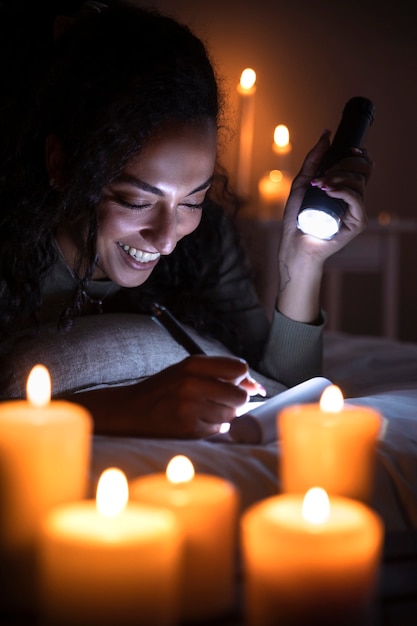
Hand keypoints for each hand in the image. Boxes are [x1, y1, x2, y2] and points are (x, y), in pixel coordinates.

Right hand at [86, 355, 264, 438]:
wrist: (129, 411)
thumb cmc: (163, 390)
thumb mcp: (186, 371)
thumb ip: (220, 373)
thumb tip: (257, 386)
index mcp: (193, 364)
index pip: (239, 368)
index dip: (240, 378)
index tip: (232, 383)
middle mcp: (192, 384)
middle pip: (240, 395)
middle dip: (236, 400)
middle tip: (219, 401)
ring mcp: (191, 408)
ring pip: (232, 414)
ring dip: (224, 415)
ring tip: (202, 410)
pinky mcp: (189, 429)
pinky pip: (219, 429)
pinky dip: (213, 427)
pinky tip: (195, 421)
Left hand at [276, 131, 373, 321]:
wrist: (295, 245)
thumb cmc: (297, 218)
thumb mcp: (303, 183)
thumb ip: (314, 160)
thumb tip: (326, 135)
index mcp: (344, 189)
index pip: (361, 166)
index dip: (357, 154)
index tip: (346, 149)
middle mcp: (353, 199)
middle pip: (362, 170)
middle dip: (342, 165)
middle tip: (322, 175)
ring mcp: (356, 211)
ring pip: (358, 183)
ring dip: (337, 178)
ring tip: (319, 185)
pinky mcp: (356, 223)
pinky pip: (356, 199)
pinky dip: (342, 190)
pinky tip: (327, 191)